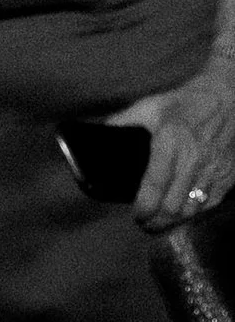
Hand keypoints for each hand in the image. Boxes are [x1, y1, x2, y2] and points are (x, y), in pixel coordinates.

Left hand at [111, 68, 234, 233]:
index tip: (136, 215)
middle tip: (145, 223)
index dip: (144, 207)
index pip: (155, 185)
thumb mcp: (151, 106)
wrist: (230, 98)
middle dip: (156, 221)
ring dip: (174, 222)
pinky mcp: (227, 175)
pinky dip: (195, 214)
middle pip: (173, 206)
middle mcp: (193, 160)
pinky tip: (184, 214)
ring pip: (192, 210)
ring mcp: (212, 170)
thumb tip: (99, 133)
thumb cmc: (186, 103)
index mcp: (170, 142)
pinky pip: (210, 204)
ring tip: (161, 223)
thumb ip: (124, 121)